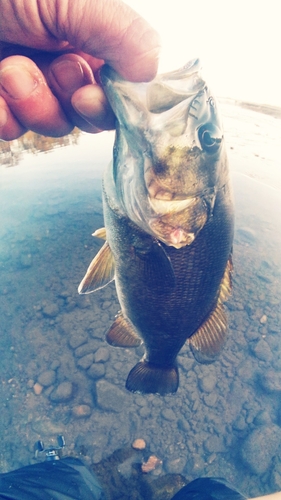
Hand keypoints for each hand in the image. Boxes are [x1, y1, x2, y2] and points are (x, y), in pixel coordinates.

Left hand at [0, 0, 159, 139]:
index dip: (111, 102)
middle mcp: (63, 60)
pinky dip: (3, 114)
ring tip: (10, 68)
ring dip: (33, 102)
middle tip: (54, 72)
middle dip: (70, 101)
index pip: (121, 88)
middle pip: (89, 114)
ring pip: (53, 125)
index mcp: (89, 35)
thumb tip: (153, 74)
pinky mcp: (0, 103)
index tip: (92, 94)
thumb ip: (123, 35)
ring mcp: (30, 84)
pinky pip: (13, 130)